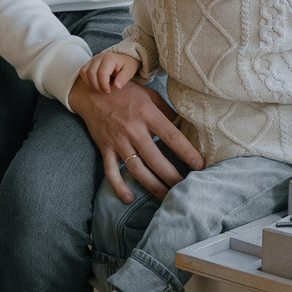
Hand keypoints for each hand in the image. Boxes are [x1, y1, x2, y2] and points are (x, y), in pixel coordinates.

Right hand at [67, 73, 203, 203]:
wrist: (92, 93)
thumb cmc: (125, 93)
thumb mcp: (149, 95)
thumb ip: (166, 111)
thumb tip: (184, 126)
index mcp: (146, 114)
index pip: (171, 136)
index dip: (186, 151)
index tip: (199, 165)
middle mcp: (132, 129)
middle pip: (155, 158)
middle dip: (172, 176)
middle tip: (186, 189)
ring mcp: (117, 141)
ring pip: (137, 169)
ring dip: (152, 186)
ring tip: (167, 197)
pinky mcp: (105, 148)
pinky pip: (111, 171)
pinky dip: (119, 186)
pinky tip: (129, 199)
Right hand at [77, 50, 137, 96]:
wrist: (124, 59)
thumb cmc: (126, 66)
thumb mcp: (129, 71)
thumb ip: (124, 78)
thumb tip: (117, 86)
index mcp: (110, 58)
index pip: (102, 73)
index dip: (104, 84)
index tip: (109, 91)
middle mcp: (99, 57)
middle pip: (92, 73)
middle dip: (97, 85)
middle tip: (104, 91)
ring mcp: (93, 59)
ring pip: (85, 72)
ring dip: (90, 84)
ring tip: (99, 89)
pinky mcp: (89, 62)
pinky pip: (83, 71)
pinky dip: (86, 80)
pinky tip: (94, 85)